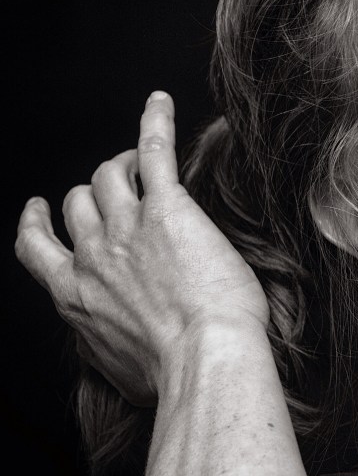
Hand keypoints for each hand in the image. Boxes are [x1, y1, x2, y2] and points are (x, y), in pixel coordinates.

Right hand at [15, 91, 268, 405]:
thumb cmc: (172, 375)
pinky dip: (154, 121)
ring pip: (108, 175)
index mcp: (74, 296)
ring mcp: (127, 227)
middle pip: (78, 204)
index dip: (37, 224)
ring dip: (124, 162)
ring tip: (145, 158)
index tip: (41, 210)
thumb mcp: (119, 372)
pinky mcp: (168, 208)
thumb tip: (114, 351)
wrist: (202, 358)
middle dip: (95, 192)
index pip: (38, 249)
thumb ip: (106, 348)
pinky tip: (160, 101)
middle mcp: (92, 255)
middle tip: (123, 186)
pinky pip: (154, 149)